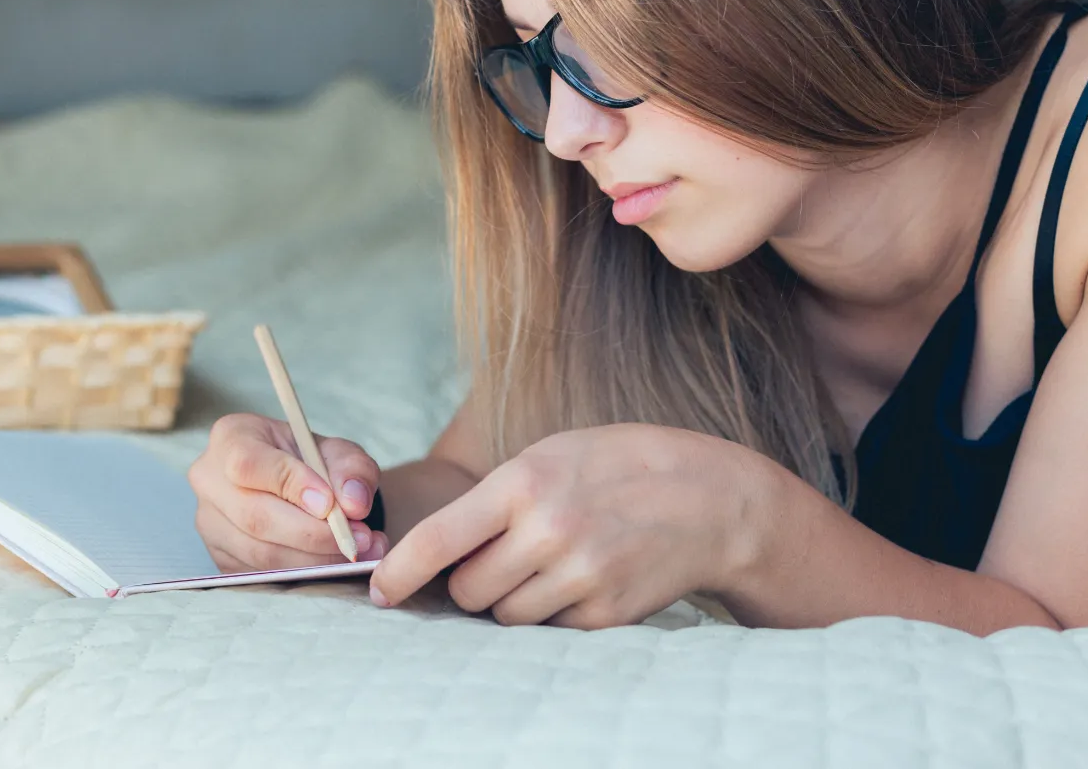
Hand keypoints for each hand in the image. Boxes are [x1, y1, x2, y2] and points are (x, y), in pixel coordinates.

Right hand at [188, 412, 389, 571]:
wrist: (296, 486)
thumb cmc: (310, 462)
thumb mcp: (337, 452)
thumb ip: (351, 469)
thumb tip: (353, 504)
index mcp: (230, 438)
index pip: (249, 464)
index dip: (291, 485)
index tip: (330, 504)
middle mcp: (209, 480)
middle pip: (254, 516)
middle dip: (312, 534)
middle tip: (356, 538)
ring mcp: (209, 523)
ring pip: (259, 553)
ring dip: (314, 560)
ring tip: (355, 551)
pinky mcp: (221, 558)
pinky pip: (260, 574)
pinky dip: (303, 574)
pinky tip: (334, 564)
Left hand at [368, 423, 774, 627]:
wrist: (710, 498)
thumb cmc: (616, 467)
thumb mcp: (551, 455)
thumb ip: (496, 499)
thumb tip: (441, 556)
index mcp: (523, 483)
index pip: (438, 539)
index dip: (398, 572)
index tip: (377, 593)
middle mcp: (547, 532)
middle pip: (467, 592)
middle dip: (471, 584)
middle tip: (502, 559)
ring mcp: (579, 576)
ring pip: (505, 618)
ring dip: (511, 601)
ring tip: (550, 563)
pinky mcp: (606, 613)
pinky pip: (549, 632)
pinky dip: (553, 614)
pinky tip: (582, 578)